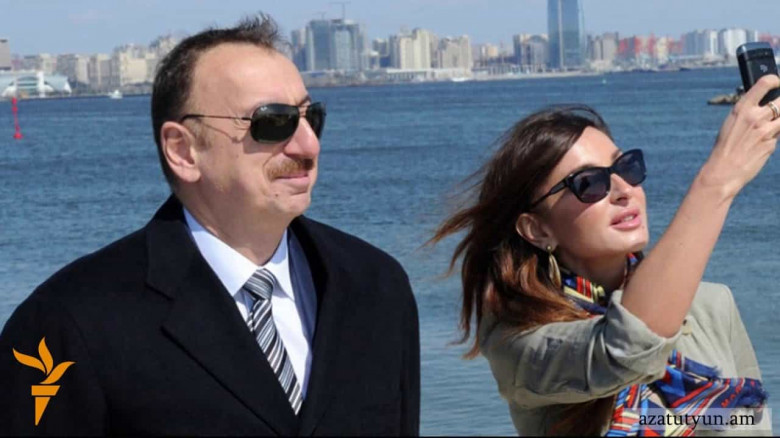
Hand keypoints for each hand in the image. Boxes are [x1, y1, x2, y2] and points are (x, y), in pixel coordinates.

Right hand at [700, 74, 779, 199]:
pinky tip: (761, 144)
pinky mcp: (772, 144)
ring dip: (778, 122)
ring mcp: (766, 130)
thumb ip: (748, 112)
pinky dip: (774, 136)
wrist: (723, 171)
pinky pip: (779, 135)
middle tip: (777, 107)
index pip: (766, 83)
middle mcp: (756, 116)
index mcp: (742, 108)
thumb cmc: (725, 147)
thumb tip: (765, 105)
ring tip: (767, 127)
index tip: (778, 83)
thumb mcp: (731, 124)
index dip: (776, 80)